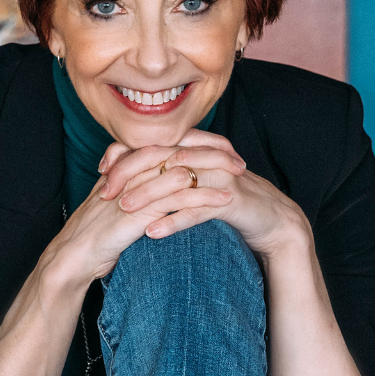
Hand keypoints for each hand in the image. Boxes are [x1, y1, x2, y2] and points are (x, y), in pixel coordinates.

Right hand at [47, 150, 232, 283]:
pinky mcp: (139, 213)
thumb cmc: (91, 236)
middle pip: (176, 151)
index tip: (218, 149)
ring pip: (180, 171)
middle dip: (208, 152)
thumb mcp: (111, 205)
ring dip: (213, 171)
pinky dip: (204, 198)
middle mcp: (129, 173)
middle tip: (235, 156)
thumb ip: (128, 192)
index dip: (192, 144)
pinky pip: (177, 200)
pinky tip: (224, 200)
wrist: (72, 257)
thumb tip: (149, 189)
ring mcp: (134, 191)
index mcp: (123, 167)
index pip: (164, 145)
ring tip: (238, 174)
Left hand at [99, 130, 312, 263]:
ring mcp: (219, 175)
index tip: (101, 171)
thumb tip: (134, 178)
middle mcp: (206, 156)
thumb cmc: (229, 202)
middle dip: (129, 173)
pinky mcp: (231, 199)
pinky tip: (154, 232)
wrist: (273, 219)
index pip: (153, 144)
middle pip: (160, 157)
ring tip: (124, 209)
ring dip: (147, 195)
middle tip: (105, 191)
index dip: (126, 154)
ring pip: (177, 181)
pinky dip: (174, 220)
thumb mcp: (198, 184)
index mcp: (195, 148)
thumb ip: (171, 175)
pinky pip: (197, 209)